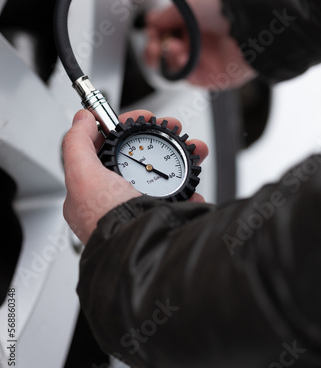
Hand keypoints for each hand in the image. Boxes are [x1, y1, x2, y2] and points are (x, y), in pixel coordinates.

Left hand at [62, 109, 208, 244]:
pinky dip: (189, 187)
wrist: (144, 248)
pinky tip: (193, 181)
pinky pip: (180, 197)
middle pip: (138, 159)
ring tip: (195, 148)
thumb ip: (77, 143)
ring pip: (163, 174)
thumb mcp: (82, 176)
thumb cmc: (110, 221)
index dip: (123, 129)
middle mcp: (117, 200)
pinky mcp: (165, 216)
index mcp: (92, 193)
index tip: (140, 119)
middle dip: (158, 139)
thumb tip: (82, 119)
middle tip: (172, 128)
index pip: (104, 151)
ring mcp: (142, 208)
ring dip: (180, 158)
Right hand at [145, 0, 256, 88]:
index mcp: (196, 20)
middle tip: (154, 47)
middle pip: (169, 52)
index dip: (155, 35)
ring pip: (177, 66)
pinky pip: (191, 79)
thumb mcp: (186, 0)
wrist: (249, 18)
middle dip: (156, 50)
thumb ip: (165, 14)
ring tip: (174, 48)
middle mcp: (203, 39)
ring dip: (169, 58)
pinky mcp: (215, 76)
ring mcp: (209, 59)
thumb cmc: (222, 2)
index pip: (167, 32)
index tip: (152, 33)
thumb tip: (150, 21)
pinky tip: (182, 58)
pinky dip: (181, 70)